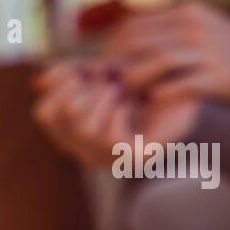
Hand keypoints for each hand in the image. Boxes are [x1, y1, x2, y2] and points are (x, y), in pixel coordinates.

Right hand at [31, 60, 200, 167]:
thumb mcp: (106, 73)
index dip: (59, 85)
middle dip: (81, 88)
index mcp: (74, 130)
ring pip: (81, 126)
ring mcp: (108, 159)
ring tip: (122, 88)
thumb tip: (38, 79)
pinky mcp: (132, 160)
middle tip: (108, 77)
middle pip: (57, 117)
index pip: (44, 111)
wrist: (191, 93)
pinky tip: (133, 102)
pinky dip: (118, 111)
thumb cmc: (148, 83)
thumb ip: (73, 75)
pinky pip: (108, 138)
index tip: (86, 69)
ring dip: (102, 97)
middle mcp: (86, 150)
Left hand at [104, 0, 229, 107]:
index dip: (112, 46)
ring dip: (136, 78)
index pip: (134, 24)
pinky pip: (182, 84)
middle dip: (117, 62)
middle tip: (106, 82)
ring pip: (158, 61)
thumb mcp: (197, 22)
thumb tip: (126, 24)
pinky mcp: (218, 76)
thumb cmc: (226, 48)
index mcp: (184, 10)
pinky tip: (152, 99)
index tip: (102, 65)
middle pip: (141, 41)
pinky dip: (162, 91)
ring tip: (125, 92)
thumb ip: (165, 21)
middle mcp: (194, 26)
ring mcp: (207, 50)